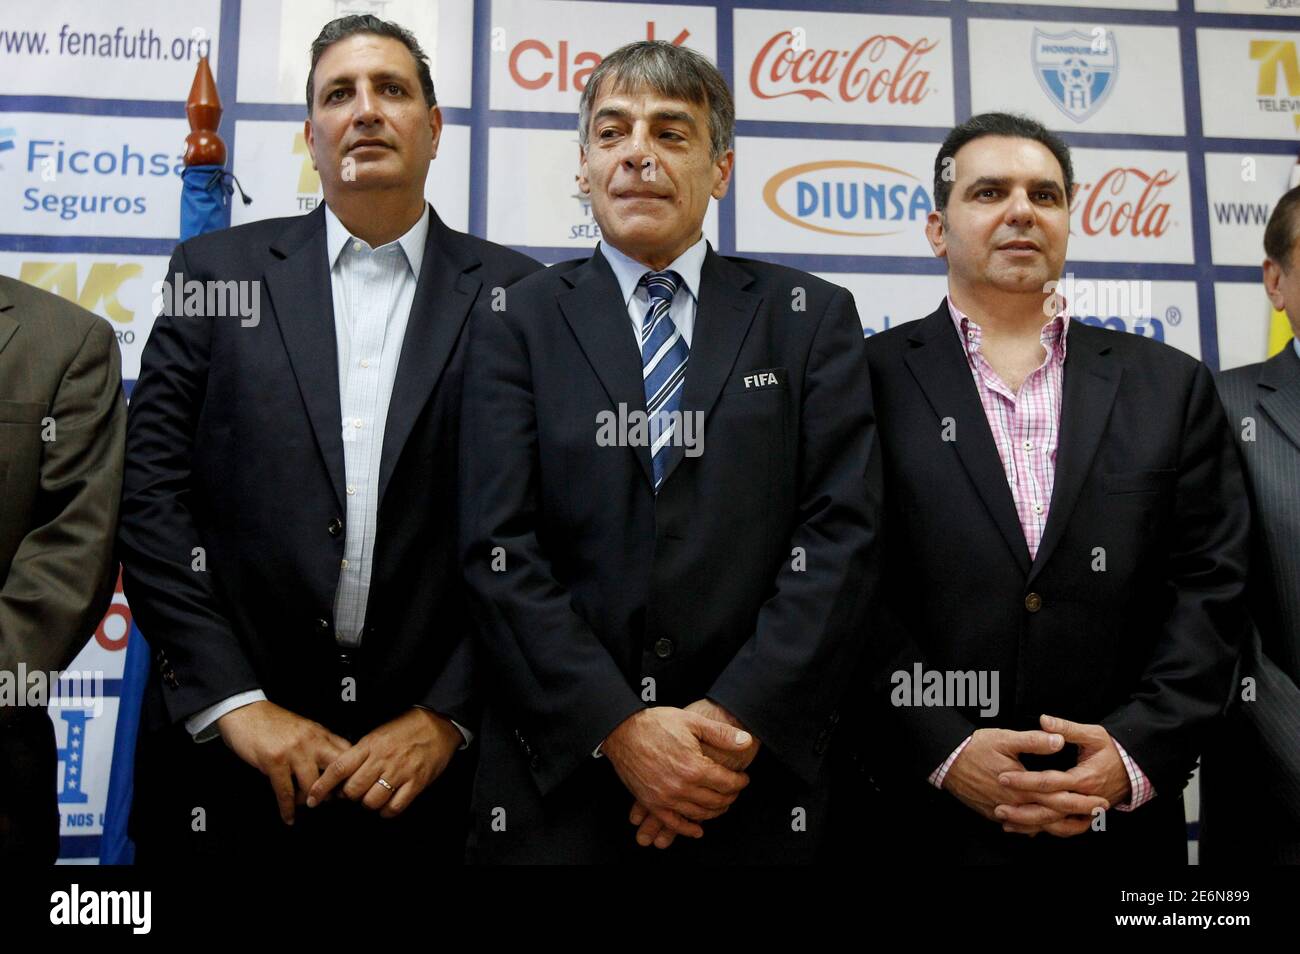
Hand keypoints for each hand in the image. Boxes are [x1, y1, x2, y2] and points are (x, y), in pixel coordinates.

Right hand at [216, 700, 350, 824]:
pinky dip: (287, 809)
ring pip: (312, 786)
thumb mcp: (304, 729)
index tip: (348, 789)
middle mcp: (312, 742)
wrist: (245, 712)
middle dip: (335, 790)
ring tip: (306, 806)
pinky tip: (289, 817)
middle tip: (330, 801)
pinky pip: (286, 792)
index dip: (351, 774)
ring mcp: (294, 751)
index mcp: (321, 734)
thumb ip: (320, 744)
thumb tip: (336, 766)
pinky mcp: (274, 761)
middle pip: (336, 771)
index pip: (347, 755)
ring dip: (309, 801)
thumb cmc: (273, 723)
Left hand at [306, 707, 462, 817]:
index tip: (313, 798)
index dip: (322, 786)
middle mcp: (382, 759)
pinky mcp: (416, 783)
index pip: (339, 768)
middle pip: (353, 790)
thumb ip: (360, 753)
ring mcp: (400, 772)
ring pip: (371, 801)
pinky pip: (394, 808)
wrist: (438, 724)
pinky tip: (388, 803)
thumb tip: (341, 775)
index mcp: (370, 745)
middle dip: (349, 796)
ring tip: (373, 796)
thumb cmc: (406, 728)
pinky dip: (387, 811)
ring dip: (368, 804)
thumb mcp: (378, 734)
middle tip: (355, 793)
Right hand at [602, 707, 751, 841]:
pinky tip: (698, 829)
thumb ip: (721, 734)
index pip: (727, 783)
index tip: (743, 778)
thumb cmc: (656, 724)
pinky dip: (688, 829)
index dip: (740, 782)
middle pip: (716, 801)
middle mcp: (681, 787)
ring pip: (699, 814)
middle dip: (730, 797)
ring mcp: (665, 798)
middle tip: (734, 790)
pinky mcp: (652, 803)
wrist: (622, 731)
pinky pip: (674, 823)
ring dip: (715, 811)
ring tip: (721, 803)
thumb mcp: (692, 721)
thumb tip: (746, 740)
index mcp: (693, 767)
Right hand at [943, 726, 1105, 837]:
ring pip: (1037, 826)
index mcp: (1023, 787)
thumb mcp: (1005, 738)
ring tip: (1077, 824)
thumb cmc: (976, 747)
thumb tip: (1059, 740)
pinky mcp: (994, 814)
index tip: (1101, 801)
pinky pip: (1020, 827)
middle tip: (1098, 815)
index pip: (1059, 798)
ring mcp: (1004, 812)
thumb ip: (1034, 741)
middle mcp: (1015, 804)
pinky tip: (1043, 827)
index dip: (1082, 801)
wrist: (947, 762)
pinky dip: (1035, 828)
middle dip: (1077, 817)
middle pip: (1052, 817)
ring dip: (1059, 826)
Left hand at [994, 714, 1128, 835]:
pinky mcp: (1085, 816)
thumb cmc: (1113, 749)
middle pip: (1050, 809)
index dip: (1025, 780)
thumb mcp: (1093, 734)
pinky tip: (1026, 829)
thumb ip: (1067, 728)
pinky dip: (1045, 830)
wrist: (1135, 769)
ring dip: (1031, 824)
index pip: (1050, 782)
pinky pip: (1064, 828)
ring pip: (1056, 824)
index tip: (1004, 777)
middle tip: (998, 806)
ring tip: (1005, 821)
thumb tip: (1044, 720)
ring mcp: (1086, 810)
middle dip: (1023, 809)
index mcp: (1084, 778)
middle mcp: (1084, 798)